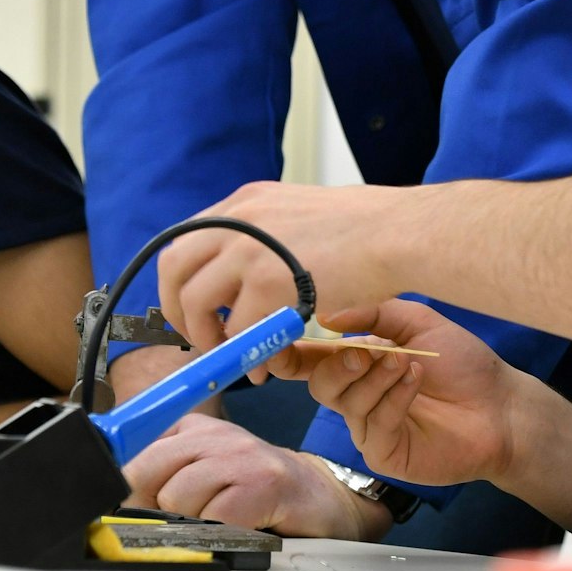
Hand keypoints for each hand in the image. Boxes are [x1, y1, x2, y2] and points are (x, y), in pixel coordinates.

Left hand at [121, 414, 391, 539]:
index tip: (125, 509)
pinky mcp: (264, 482)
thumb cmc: (258, 491)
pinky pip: (216, 516)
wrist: (321, 496)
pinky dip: (220, 534)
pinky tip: (237, 530)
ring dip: (191, 524)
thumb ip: (165, 478)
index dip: (125, 487)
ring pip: (178, 496)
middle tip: (178, 524)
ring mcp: (239, 455)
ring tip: (218, 524)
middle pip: (147, 472)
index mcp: (191, 429)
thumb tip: (116, 503)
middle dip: (153, 508)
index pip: (134, 451)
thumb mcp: (205, 474)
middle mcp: (213, 434)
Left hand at [158, 182, 405, 354]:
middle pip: (174, 268)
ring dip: (207, 338)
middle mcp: (238, 221)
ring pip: (197, 303)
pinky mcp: (267, 283)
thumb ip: (265, 236)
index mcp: (244, 203)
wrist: (397, 232)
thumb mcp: (297, 214)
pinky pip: (238, 330)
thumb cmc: (365, 228)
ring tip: (232, 358)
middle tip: (198, 337)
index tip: (189, 307)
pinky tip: (265, 367)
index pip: (184, 240)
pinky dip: (246, 356)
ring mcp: (249, 250)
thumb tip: (244, 273)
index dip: (179, 280)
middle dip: (178, 310)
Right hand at [270, 300, 533, 487]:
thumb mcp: (417, 322)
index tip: (277, 343)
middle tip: (365, 351)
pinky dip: (392, 398)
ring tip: (408, 362)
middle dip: (337, 364)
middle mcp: (358, 397)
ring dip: (375, 377)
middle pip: (320, 384)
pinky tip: (415, 381)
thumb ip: (372, 313)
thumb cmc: (462, 364)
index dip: (288, 354)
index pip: (310, 361)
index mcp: (358, 364)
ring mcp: (369, 428)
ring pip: (346, 403)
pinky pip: (372, 426)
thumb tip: (327, 318)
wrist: (501, 405)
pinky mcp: (385, 453)